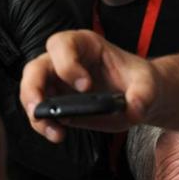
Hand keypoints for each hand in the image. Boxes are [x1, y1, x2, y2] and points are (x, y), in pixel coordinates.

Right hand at [20, 30, 157, 142]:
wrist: (138, 98)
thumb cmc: (138, 82)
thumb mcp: (146, 84)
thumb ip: (142, 94)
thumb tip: (134, 108)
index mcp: (85, 45)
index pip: (63, 44)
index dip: (67, 63)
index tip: (85, 86)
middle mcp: (64, 60)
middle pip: (36, 67)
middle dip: (35, 88)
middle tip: (44, 109)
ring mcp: (57, 82)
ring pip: (31, 90)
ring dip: (36, 112)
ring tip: (53, 130)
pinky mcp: (57, 102)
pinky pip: (41, 112)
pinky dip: (44, 125)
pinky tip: (58, 135)